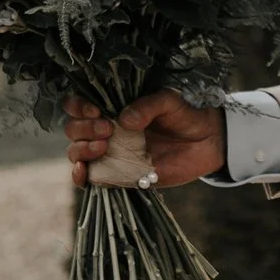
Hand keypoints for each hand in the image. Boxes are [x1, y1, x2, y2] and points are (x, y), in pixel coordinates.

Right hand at [65, 88, 225, 186]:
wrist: (205, 143)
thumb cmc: (185, 116)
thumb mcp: (170, 102)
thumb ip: (148, 106)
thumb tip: (124, 120)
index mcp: (112, 107)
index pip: (79, 104)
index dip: (78, 106)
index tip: (96, 110)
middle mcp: (105, 130)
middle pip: (74, 129)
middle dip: (84, 129)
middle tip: (108, 130)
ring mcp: (109, 153)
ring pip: (77, 152)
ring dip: (81, 150)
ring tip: (104, 148)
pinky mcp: (117, 174)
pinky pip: (89, 178)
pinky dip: (79, 177)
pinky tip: (84, 172)